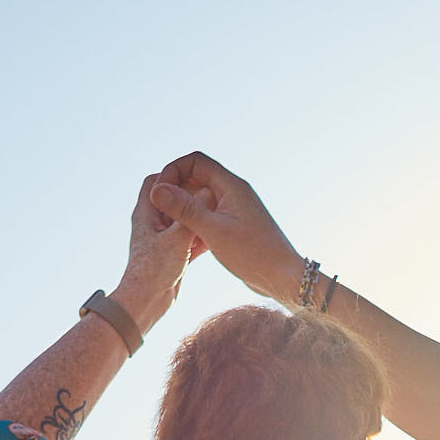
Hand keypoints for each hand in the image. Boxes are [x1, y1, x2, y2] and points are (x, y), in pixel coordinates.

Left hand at [112, 158, 210, 330]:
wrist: (147, 302)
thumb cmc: (155, 270)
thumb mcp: (178, 238)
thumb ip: (193, 214)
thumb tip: (209, 190)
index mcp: (145, 213)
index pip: (156, 181)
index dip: (174, 174)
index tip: (196, 176)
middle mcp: (152, 224)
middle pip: (173, 200)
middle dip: (192, 195)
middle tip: (214, 193)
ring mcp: (162, 240)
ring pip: (183, 221)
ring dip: (199, 217)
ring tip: (219, 214)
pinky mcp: (171, 256)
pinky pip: (188, 240)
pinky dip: (201, 237)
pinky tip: (218, 238)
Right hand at [148, 154, 306, 305]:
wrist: (283, 278)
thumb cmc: (254, 255)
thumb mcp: (214, 232)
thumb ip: (185, 209)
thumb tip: (157, 189)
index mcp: (231, 186)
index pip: (195, 161)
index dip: (172, 171)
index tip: (159, 192)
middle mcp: (233, 192)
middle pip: (195, 177)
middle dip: (175, 191)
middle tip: (160, 213)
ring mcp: (234, 208)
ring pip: (200, 198)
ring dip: (182, 208)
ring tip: (170, 228)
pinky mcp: (233, 224)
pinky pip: (207, 214)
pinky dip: (193, 222)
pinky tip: (185, 240)